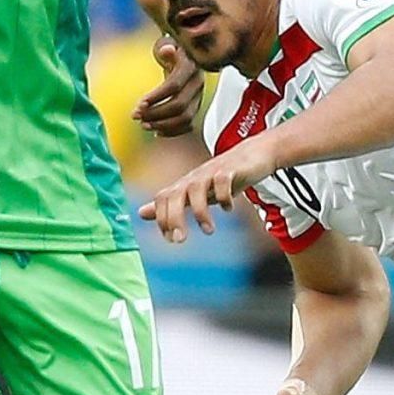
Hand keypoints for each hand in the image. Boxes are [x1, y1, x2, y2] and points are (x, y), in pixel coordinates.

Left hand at [134, 38, 204, 138]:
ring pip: (185, 118)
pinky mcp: (196, 107)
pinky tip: (156, 132)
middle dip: (156, 113)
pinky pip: (188, 125)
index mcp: (191, 67)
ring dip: (163, 125)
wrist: (185, 55)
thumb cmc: (171, 49)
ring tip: (143, 125)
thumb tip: (166, 49)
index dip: (156, 96)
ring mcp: (199, 97)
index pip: (174, 86)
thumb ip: (166, 47)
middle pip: (180, 106)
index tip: (139, 104)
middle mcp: (198, 83)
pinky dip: (173, 131)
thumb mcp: (167, 44)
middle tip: (136, 116)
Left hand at [140, 146, 258, 241]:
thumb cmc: (221, 177)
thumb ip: (170, 204)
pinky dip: (224, 196)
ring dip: (200, 212)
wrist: (253, 154)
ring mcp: (211, 172)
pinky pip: (222, 181)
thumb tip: (140, 213)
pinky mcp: (230, 169)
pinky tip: (229, 208)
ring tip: (209, 230)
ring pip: (196, 189)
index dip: (162, 218)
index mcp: (184, 185)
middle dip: (174, 218)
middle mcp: (194, 178)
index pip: (162, 199)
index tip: (170, 239)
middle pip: (175, 194)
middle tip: (180, 240)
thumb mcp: (195, 192)